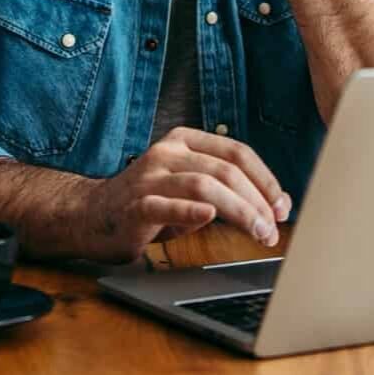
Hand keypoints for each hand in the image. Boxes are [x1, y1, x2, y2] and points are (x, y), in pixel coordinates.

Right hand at [82, 127, 292, 262]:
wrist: (91, 217)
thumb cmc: (147, 203)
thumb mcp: (189, 189)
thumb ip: (226, 191)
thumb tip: (276, 206)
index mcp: (184, 141)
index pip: (236, 152)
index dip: (265, 179)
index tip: (282, 206)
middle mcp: (167, 152)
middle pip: (225, 171)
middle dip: (257, 201)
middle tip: (273, 228)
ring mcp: (149, 177)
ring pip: (204, 186)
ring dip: (239, 211)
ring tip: (257, 233)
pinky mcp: (135, 205)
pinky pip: (167, 205)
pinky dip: (191, 212)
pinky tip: (209, 218)